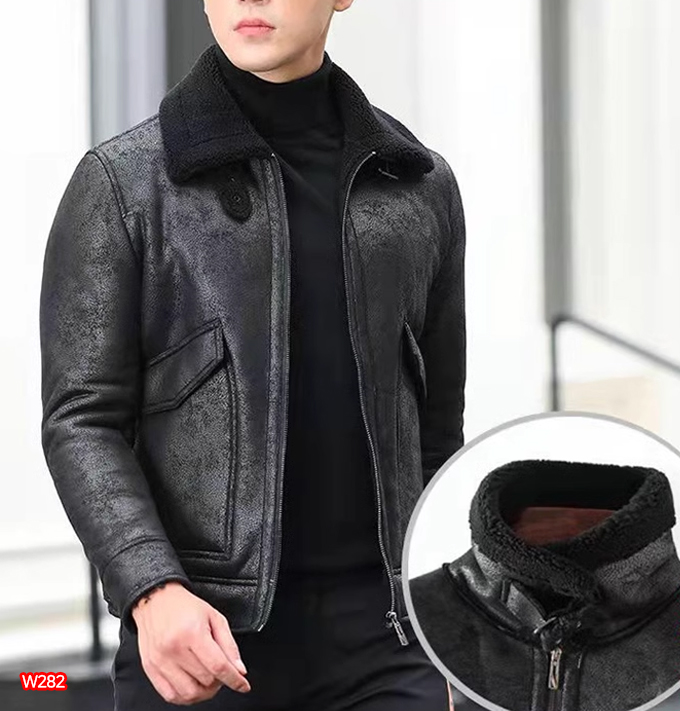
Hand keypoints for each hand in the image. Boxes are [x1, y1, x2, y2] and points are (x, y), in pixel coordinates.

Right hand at [131, 581, 250, 703]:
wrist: (155, 600)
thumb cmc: (185, 606)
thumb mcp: (214, 617)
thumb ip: (229, 644)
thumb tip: (239, 669)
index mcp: (192, 633)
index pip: (218, 666)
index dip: (234, 679)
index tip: (243, 685)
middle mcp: (174, 649)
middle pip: (205, 681)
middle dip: (220, 681)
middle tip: (222, 672)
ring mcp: (160, 661)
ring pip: (189, 694)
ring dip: (204, 693)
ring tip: (208, 680)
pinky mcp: (150, 669)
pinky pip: (170, 695)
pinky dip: (185, 697)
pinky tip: (193, 686)